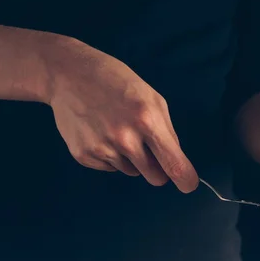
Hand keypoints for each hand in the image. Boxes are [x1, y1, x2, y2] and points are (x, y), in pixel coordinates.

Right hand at [46, 37, 198, 192]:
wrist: (70, 75)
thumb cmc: (118, 84)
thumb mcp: (153, 99)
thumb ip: (167, 133)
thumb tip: (175, 163)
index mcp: (147, 121)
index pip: (173, 164)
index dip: (185, 179)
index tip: (188, 185)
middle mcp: (125, 138)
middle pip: (155, 177)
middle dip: (158, 169)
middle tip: (149, 149)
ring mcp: (101, 148)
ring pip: (132, 172)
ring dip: (131, 158)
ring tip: (117, 129)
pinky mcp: (83, 155)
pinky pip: (109, 168)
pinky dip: (110, 156)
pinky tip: (101, 132)